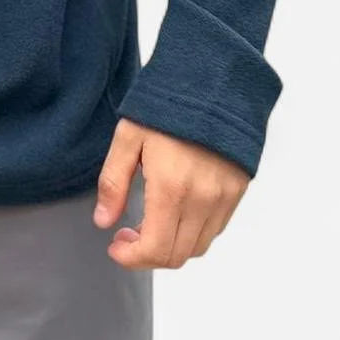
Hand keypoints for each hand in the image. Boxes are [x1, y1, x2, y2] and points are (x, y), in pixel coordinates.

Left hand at [93, 117, 249, 268]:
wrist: (212, 81)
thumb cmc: (167, 105)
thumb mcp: (129, 136)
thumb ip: (114, 182)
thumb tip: (103, 221)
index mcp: (172, 188)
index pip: (155, 249)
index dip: (132, 258)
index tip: (116, 246)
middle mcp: (202, 200)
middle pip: (176, 255)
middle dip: (147, 255)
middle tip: (127, 235)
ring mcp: (223, 198)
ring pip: (197, 247)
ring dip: (171, 246)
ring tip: (149, 224)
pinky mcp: (236, 191)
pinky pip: (214, 229)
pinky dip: (192, 233)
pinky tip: (174, 213)